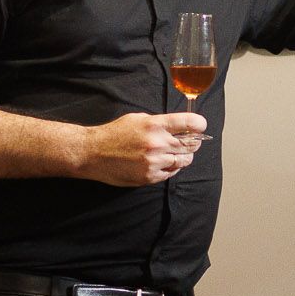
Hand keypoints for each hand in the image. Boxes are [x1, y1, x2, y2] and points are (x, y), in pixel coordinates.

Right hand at [78, 110, 207, 186]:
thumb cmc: (114, 134)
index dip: (199, 124)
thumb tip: (179, 127)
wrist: (93, 153)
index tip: (201, 126)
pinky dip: (171, 168)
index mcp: (154, 125)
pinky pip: (171, 173)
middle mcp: (157, 143)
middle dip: (194, 143)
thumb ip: (159, 122)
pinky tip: (163, 163)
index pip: (188, 123)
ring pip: (183, 161)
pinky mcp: (149, 176)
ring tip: (175, 153)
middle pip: (190, 144)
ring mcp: (154, 162)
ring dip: (184, 157)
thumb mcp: (137, 119)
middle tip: (192, 142)